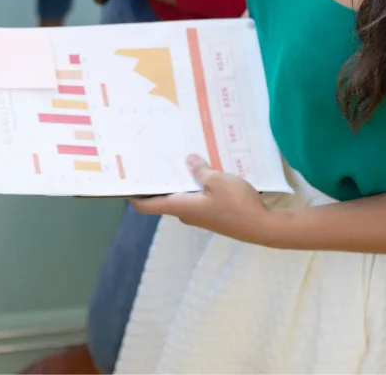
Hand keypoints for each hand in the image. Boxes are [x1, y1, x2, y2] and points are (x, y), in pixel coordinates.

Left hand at [131, 156, 276, 243]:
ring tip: (177, 159)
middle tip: (152, 159)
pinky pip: (196, 198)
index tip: (122, 181)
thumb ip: (199, 170)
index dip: (132, 195)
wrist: (263, 227)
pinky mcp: (212, 215)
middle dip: (157, 181)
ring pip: (181, 196)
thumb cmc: (237, 204)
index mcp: (181, 207)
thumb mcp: (217, 180)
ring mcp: (200, 215)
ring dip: (178, 181)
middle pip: (163, 198)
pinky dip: (194, 185)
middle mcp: (186, 214)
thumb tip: (187, 160)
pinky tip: (201, 171)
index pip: (146, 206)